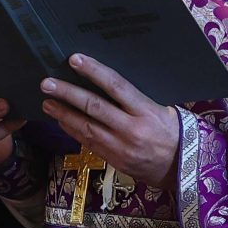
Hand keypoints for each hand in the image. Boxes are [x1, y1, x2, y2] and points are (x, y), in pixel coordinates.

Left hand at [40, 54, 179, 185]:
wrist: (180, 168)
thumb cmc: (173, 132)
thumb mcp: (164, 110)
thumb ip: (136, 99)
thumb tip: (107, 81)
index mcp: (147, 111)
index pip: (116, 86)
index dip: (94, 72)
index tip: (75, 60)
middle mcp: (132, 129)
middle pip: (94, 107)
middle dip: (67, 93)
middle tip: (47, 83)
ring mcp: (121, 147)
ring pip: (86, 127)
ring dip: (63, 113)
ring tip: (46, 102)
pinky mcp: (113, 160)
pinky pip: (88, 142)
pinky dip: (72, 130)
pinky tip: (61, 121)